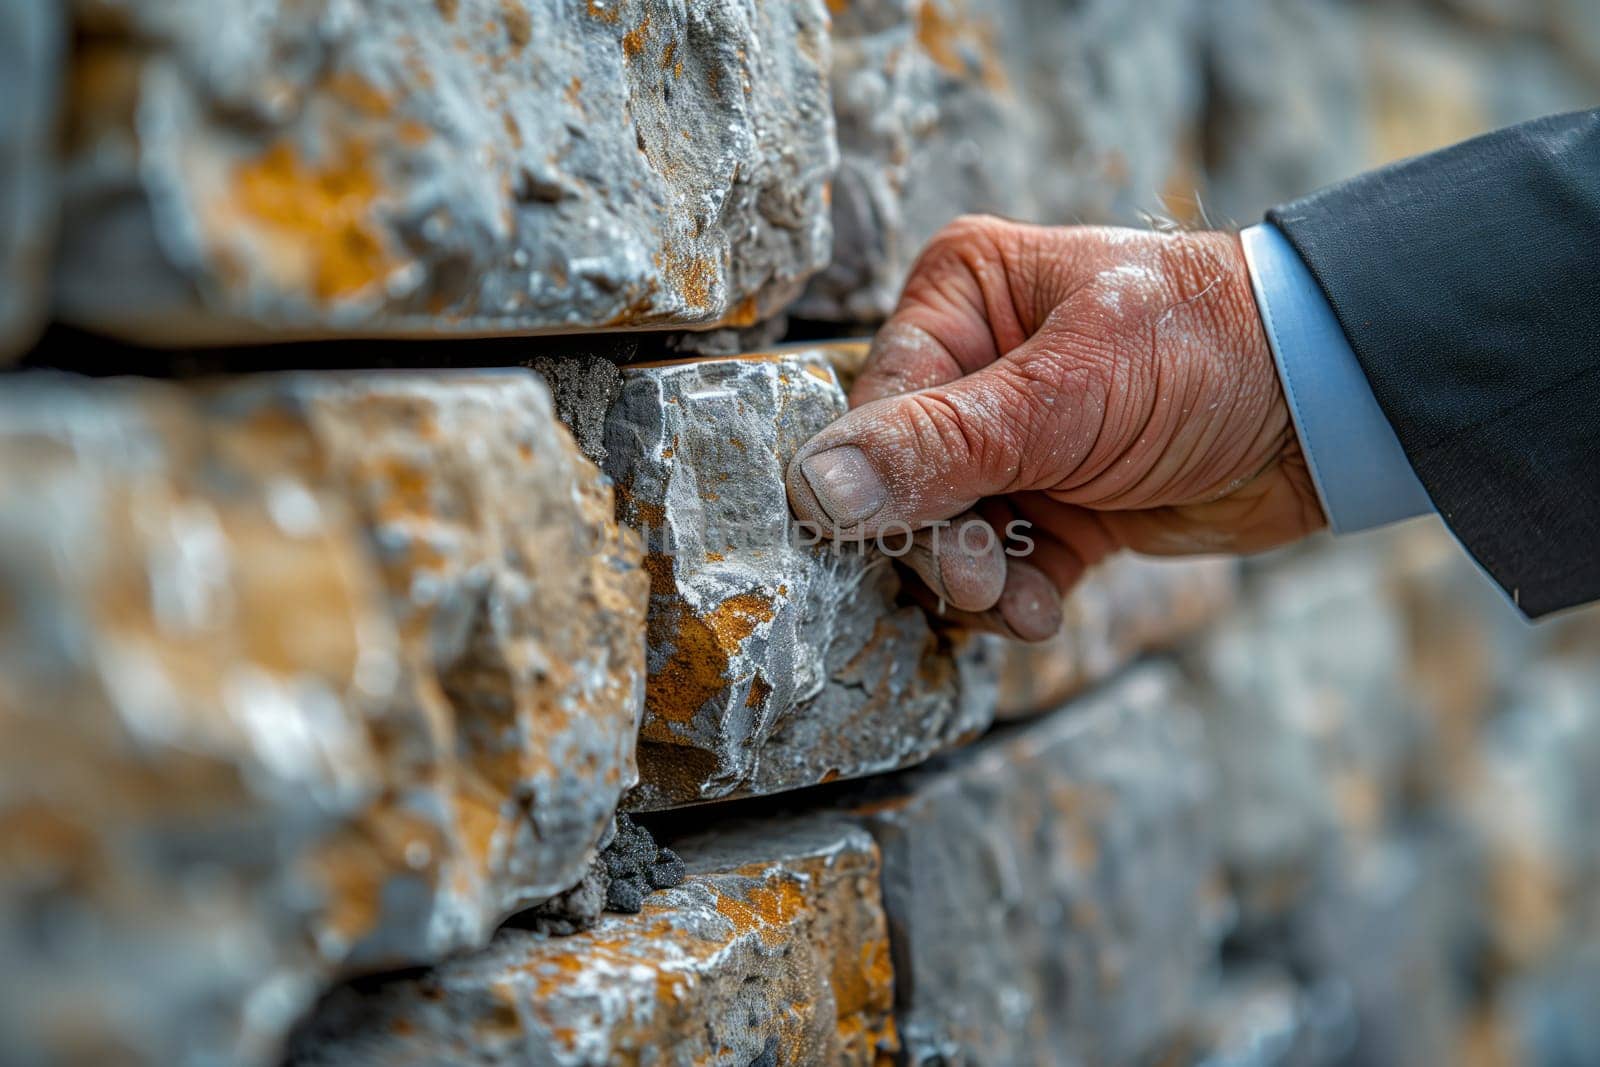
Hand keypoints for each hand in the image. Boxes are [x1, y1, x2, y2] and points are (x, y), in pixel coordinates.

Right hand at [785, 216, 1324, 640]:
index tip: (896, 538)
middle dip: (937, 540)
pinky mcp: (1056, 503)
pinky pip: (1003, 565)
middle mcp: (976, 365)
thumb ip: (937, 447)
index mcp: (963, 298)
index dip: (880, 480)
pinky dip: (1014, 597)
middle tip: (975, 581)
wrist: (1330, 411)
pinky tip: (1041, 611)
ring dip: (976, 581)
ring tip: (1019, 604)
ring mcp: (1016, 440)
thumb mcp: (1063, 395)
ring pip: (948, 531)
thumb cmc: (1203, 356)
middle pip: (903, 477)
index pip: (879, 403)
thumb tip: (812, 489)